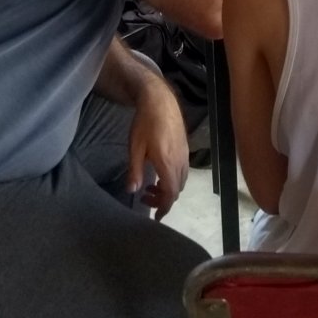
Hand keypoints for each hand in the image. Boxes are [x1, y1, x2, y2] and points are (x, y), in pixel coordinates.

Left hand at [127, 77, 189, 220]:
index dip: (164, 207)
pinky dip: (173, 179)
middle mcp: (180, 161)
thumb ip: (135, 170)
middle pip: (177, 190)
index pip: (170, 194)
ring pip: (181, 181)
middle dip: (163, 200)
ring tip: (150, 186)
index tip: (155, 216)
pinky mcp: (185, 149)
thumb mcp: (135, 147)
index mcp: (167, 163)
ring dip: (168, 189)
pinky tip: (160, 172)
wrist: (160, 100)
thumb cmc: (144, 123)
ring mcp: (185, 155)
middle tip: (145, 198)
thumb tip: (132, 191)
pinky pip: (183, 171)